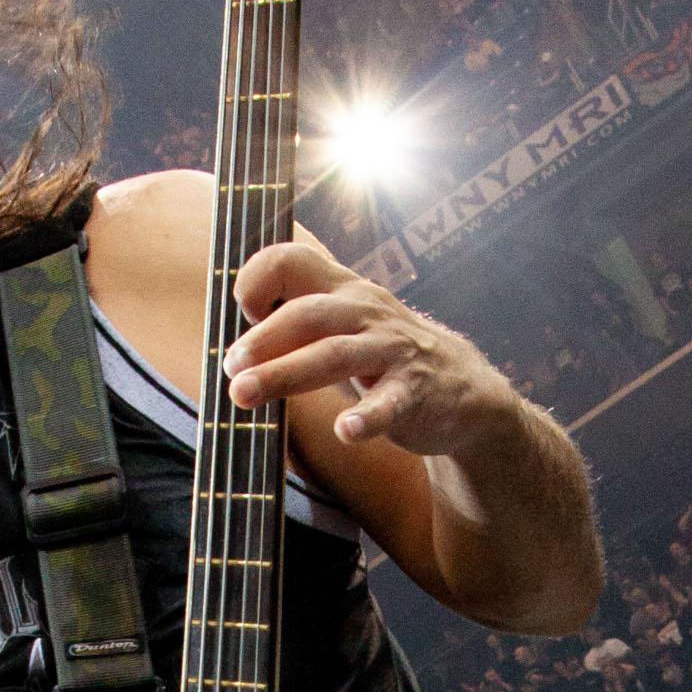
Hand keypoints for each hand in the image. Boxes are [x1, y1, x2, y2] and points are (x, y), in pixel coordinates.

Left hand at [224, 235, 506, 455]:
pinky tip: (344, 432)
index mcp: (343, 290)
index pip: (292, 260)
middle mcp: (366, 312)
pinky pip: (388, 404)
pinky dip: (366, 418)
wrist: (462, 389)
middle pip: (306, 315)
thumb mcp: (344, 321)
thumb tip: (230, 341)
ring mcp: (392, 351)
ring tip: (245, 396)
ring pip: (335, 356)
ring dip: (285, 374)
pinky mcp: (415, 393)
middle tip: (229, 369)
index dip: (256, 280)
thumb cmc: (384, 354)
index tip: (241, 314)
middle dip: (262, 341)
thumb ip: (295, 317)